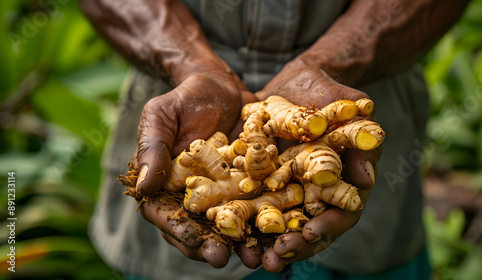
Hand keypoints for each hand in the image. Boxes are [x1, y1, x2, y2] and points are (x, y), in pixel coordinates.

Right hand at [131, 72, 259, 267]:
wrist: (220, 85)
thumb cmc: (184, 98)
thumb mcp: (161, 116)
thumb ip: (152, 148)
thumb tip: (143, 188)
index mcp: (167, 185)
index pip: (167, 215)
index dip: (181, 232)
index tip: (197, 244)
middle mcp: (195, 196)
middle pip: (199, 228)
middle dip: (212, 245)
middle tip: (225, 258)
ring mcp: (224, 192)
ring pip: (231, 224)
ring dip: (243, 243)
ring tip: (258, 257)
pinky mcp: (250, 183)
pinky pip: (259, 205)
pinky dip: (269, 220)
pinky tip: (281, 231)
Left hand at [257, 66, 380, 271]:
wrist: (299, 81)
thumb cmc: (331, 93)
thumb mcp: (349, 109)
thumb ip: (360, 137)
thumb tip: (366, 179)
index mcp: (341, 183)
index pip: (340, 214)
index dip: (326, 227)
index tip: (308, 233)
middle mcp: (315, 193)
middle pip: (307, 227)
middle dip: (292, 245)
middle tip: (274, 259)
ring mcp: (289, 189)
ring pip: (279, 222)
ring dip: (266, 243)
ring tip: (252, 259)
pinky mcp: (264, 181)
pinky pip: (252, 203)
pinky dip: (242, 218)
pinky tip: (226, 228)